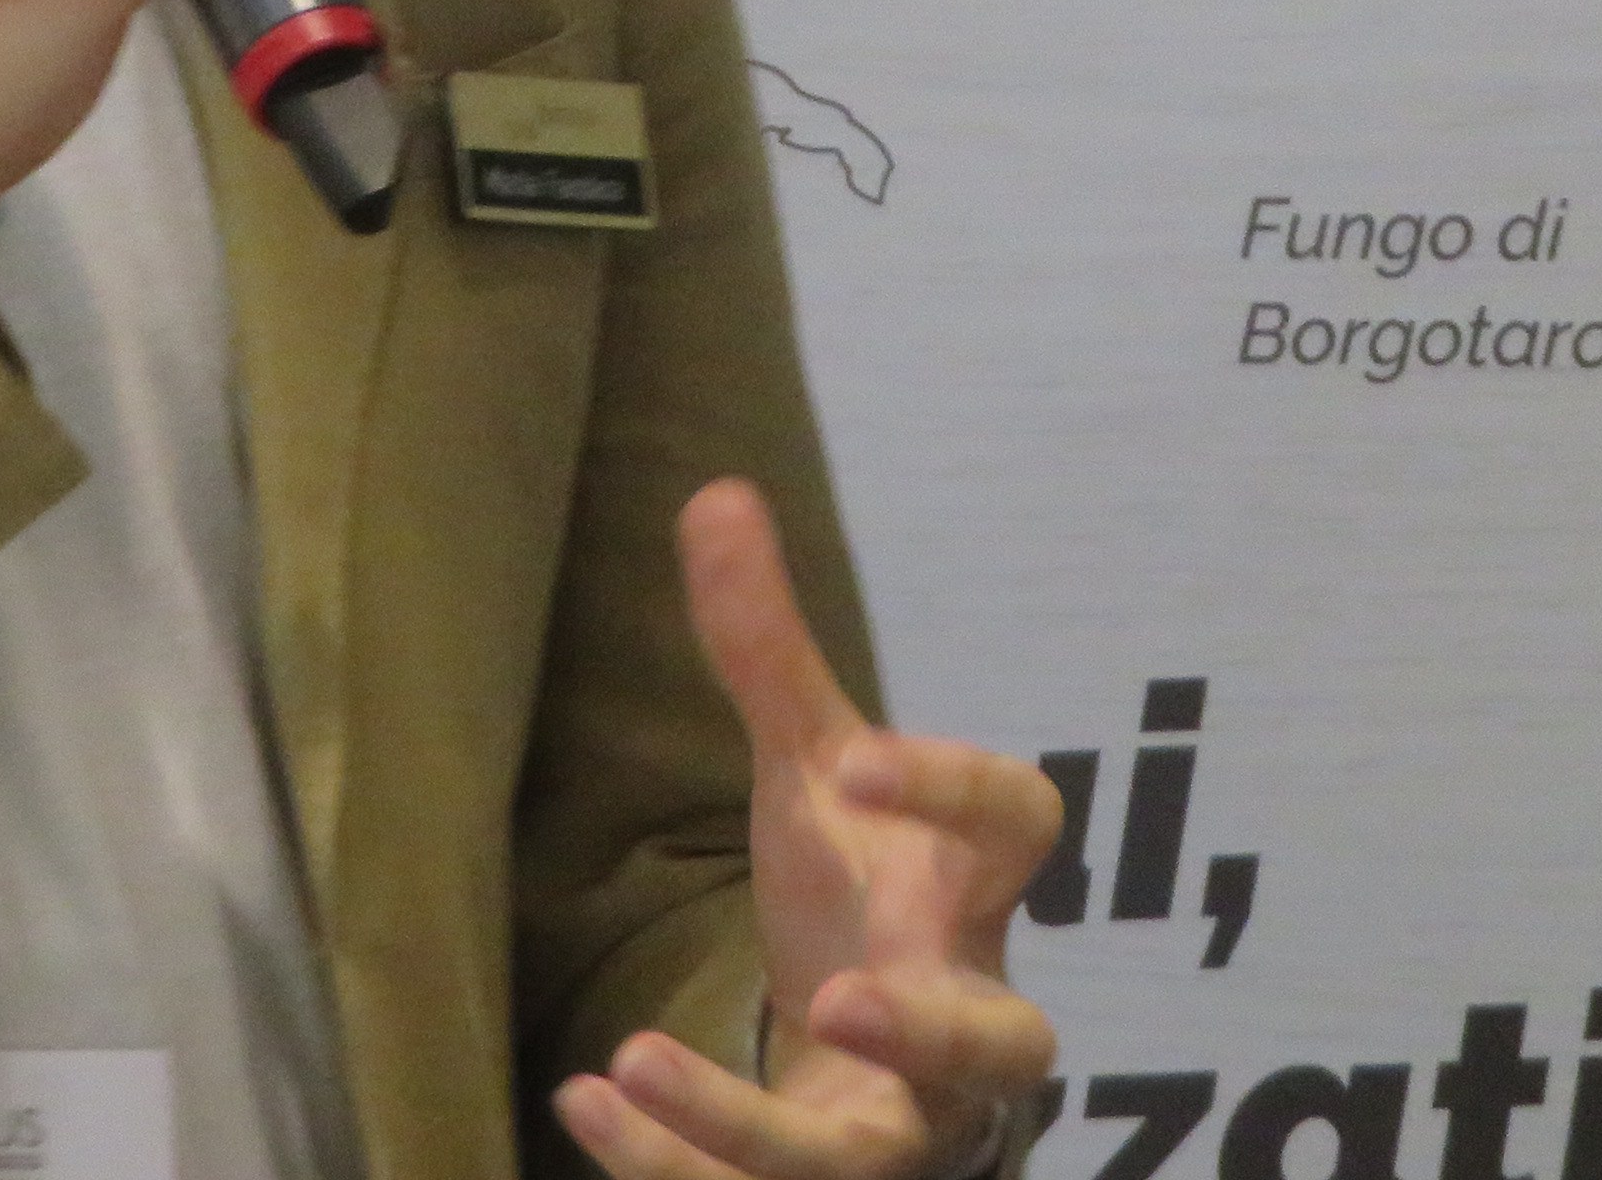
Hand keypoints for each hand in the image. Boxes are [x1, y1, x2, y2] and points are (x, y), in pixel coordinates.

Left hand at [557, 481, 1061, 1179]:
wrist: (873, 1052)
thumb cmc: (862, 895)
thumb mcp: (814, 775)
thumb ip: (769, 653)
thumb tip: (713, 489)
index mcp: (970, 890)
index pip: (1019, 829)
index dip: (957, 790)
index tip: (862, 758)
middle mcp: (961, 1013)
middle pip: (998, 1047)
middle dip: (927, 1033)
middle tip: (834, 997)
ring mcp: (901, 1118)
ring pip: (861, 1158)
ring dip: (749, 1129)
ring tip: (641, 1058)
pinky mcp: (833, 1177)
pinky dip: (669, 1166)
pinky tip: (582, 1103)